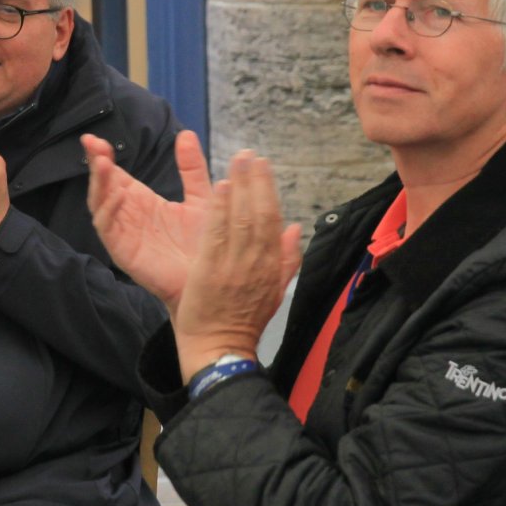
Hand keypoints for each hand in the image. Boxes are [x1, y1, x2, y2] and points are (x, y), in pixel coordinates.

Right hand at [85, 130, 212, 311]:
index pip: (116, 175)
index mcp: (142, 202)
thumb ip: (191, 168)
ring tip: (102, 163)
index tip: (96, 138)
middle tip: (92, 142)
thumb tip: (184, 134)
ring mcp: (123, 233)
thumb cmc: (206, 244)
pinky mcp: (123, 252)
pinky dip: (109, 210)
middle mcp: (128, 216)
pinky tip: (117, 195)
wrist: (212, 278)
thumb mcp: (200, 198)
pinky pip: (108, 228)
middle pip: (103, 186)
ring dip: (98, 183)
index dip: (105, 156)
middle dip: (96, 164)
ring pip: (100, 204)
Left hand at [173, 154, 301, 380]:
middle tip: (251, 155)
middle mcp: (257, 263)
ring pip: (242, 219)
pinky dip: (221, 210)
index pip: (273, 220)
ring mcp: (235, 267)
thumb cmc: (244, 323)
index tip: (264, 166)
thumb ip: (286, 260)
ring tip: (238, 160)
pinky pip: (218, 235)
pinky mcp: (211, 272)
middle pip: (261, 214)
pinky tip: (221, 187)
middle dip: (256, 181)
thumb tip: (295, 228)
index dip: (268, 190)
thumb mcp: (274, 292)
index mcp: (271, 266)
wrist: (221, 351)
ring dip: (241, 187)